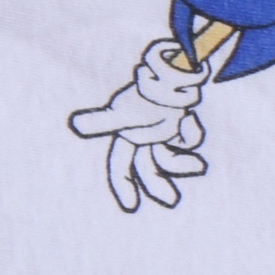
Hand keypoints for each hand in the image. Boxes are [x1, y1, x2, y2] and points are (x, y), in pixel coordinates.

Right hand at [65, 39, 208, 210]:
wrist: (173, 67)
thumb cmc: (147, 90)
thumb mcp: (126, 108)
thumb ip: (103, 121)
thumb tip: (76, 125)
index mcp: (127, 134)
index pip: (122, 165)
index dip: (124, 186)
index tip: (131, 207)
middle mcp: (145, 134)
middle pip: (149, 166)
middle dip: (159, 184)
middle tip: (171, 201)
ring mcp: (164, 127)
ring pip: (171, 155)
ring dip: (183, 163)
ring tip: (199, 166)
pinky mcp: (181, 120)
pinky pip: (189, 137)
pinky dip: (192, 134)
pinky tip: (191, 120)